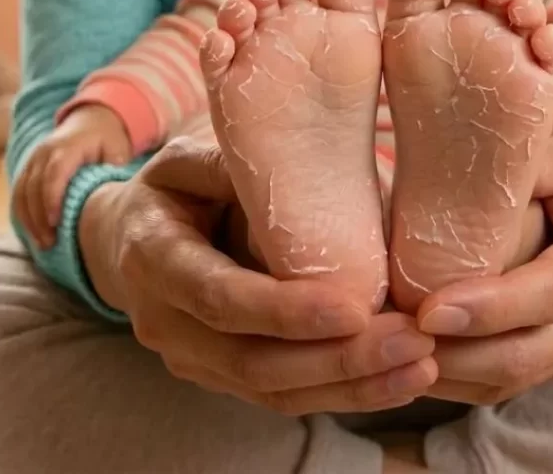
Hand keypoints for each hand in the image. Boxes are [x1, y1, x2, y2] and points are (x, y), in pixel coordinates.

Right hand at [12, 104, 132, 248]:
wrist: (91, 120)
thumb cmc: (108, 139)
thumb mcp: (117, 150)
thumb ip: (113, 171)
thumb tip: (113, 197)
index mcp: (68, 146)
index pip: (54, 172)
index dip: (52, 198)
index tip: (55, 222)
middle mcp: (44, 152)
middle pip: (34, 186)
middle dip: (38, 217)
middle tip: (49, 243)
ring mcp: (33, 160)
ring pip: (21, 192)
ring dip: (29, 220)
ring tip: (43, 244)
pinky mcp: (28, 169)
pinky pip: (19, 194)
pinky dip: (24, 214)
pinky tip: (34, 233)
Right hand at [78, 135, 438, 414]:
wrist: (131, 234)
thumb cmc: (178, 182)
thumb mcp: (196, 155)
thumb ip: (245, 166)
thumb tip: (330, 169)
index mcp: (154, 257)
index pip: (220, 297)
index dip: (283, 310)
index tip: (353, 309)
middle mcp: (167, 323)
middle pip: (253, 361)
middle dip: (337, 358)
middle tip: (410, 342)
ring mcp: (194, 359)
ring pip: (275, 391)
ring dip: (351, 385)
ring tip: (420, 367)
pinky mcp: (224, 375)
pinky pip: (284, 396)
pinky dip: (344, 393)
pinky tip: (398, 381)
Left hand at [415, 135, 552, 404]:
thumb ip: (527, 165)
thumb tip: (460, 173)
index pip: (552, 291)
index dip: (493, 308)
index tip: (431, 310)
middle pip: (529, 352)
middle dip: (458, 352)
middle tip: (394, 334)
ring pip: (513, 380)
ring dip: (450, 373)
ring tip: (392, 348)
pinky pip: (505, 388)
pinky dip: (456, 381)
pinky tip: (412, 357)